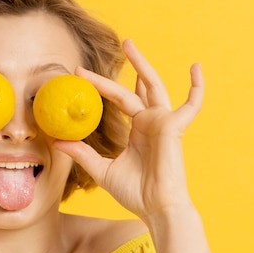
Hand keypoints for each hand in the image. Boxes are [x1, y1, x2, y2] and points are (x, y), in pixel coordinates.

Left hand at [55, 40, 203, 221]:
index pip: (119, 100)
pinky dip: (197, 87)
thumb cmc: (134, 192)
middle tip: (116, 45)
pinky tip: (196, 67)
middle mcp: (150, 122)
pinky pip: (191, 104)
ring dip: (143, 64)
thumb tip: (56, 142)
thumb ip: (82, 153)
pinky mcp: (174, 127)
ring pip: (153, 86)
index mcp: (137, 130)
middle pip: (137, 86)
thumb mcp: (101, 169)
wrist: (155, 208)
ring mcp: (163, 122)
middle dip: (126, 66)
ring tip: (129, 44)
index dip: (101, 86)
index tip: (81, 74)